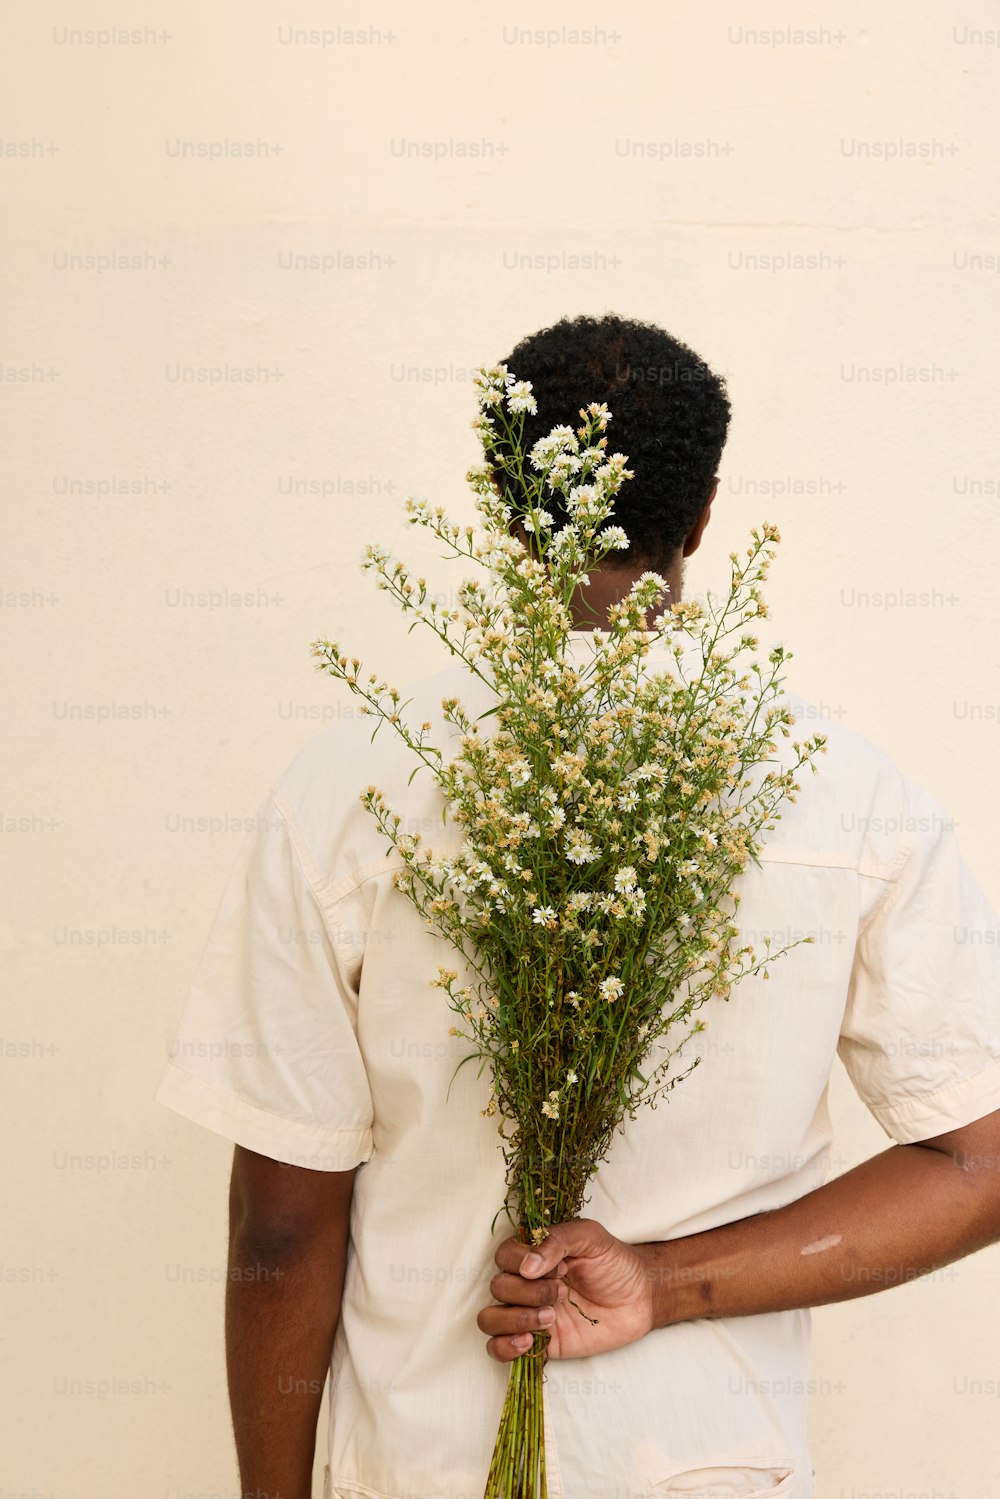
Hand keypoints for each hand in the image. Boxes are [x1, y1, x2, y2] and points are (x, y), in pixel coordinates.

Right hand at [476, 1217, 655, 1362]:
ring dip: (515, 1319)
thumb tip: (527, 1266)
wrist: (641, 1298)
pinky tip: (529, 1341)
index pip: (503, 1256)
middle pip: (498, 1288)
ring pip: (489, 1319)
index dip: (522, 1262)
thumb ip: (558, 1240)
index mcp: (534, 1255)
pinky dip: (504, 1347)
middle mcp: (526, 1284)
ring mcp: (530, 1315)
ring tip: (550, 1318)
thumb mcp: (590, 1237)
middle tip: (562, 1293)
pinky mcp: (539, 1344)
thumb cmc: (615, 1262)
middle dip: (528, 1292)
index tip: (559, 1268)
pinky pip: (498, 1350)